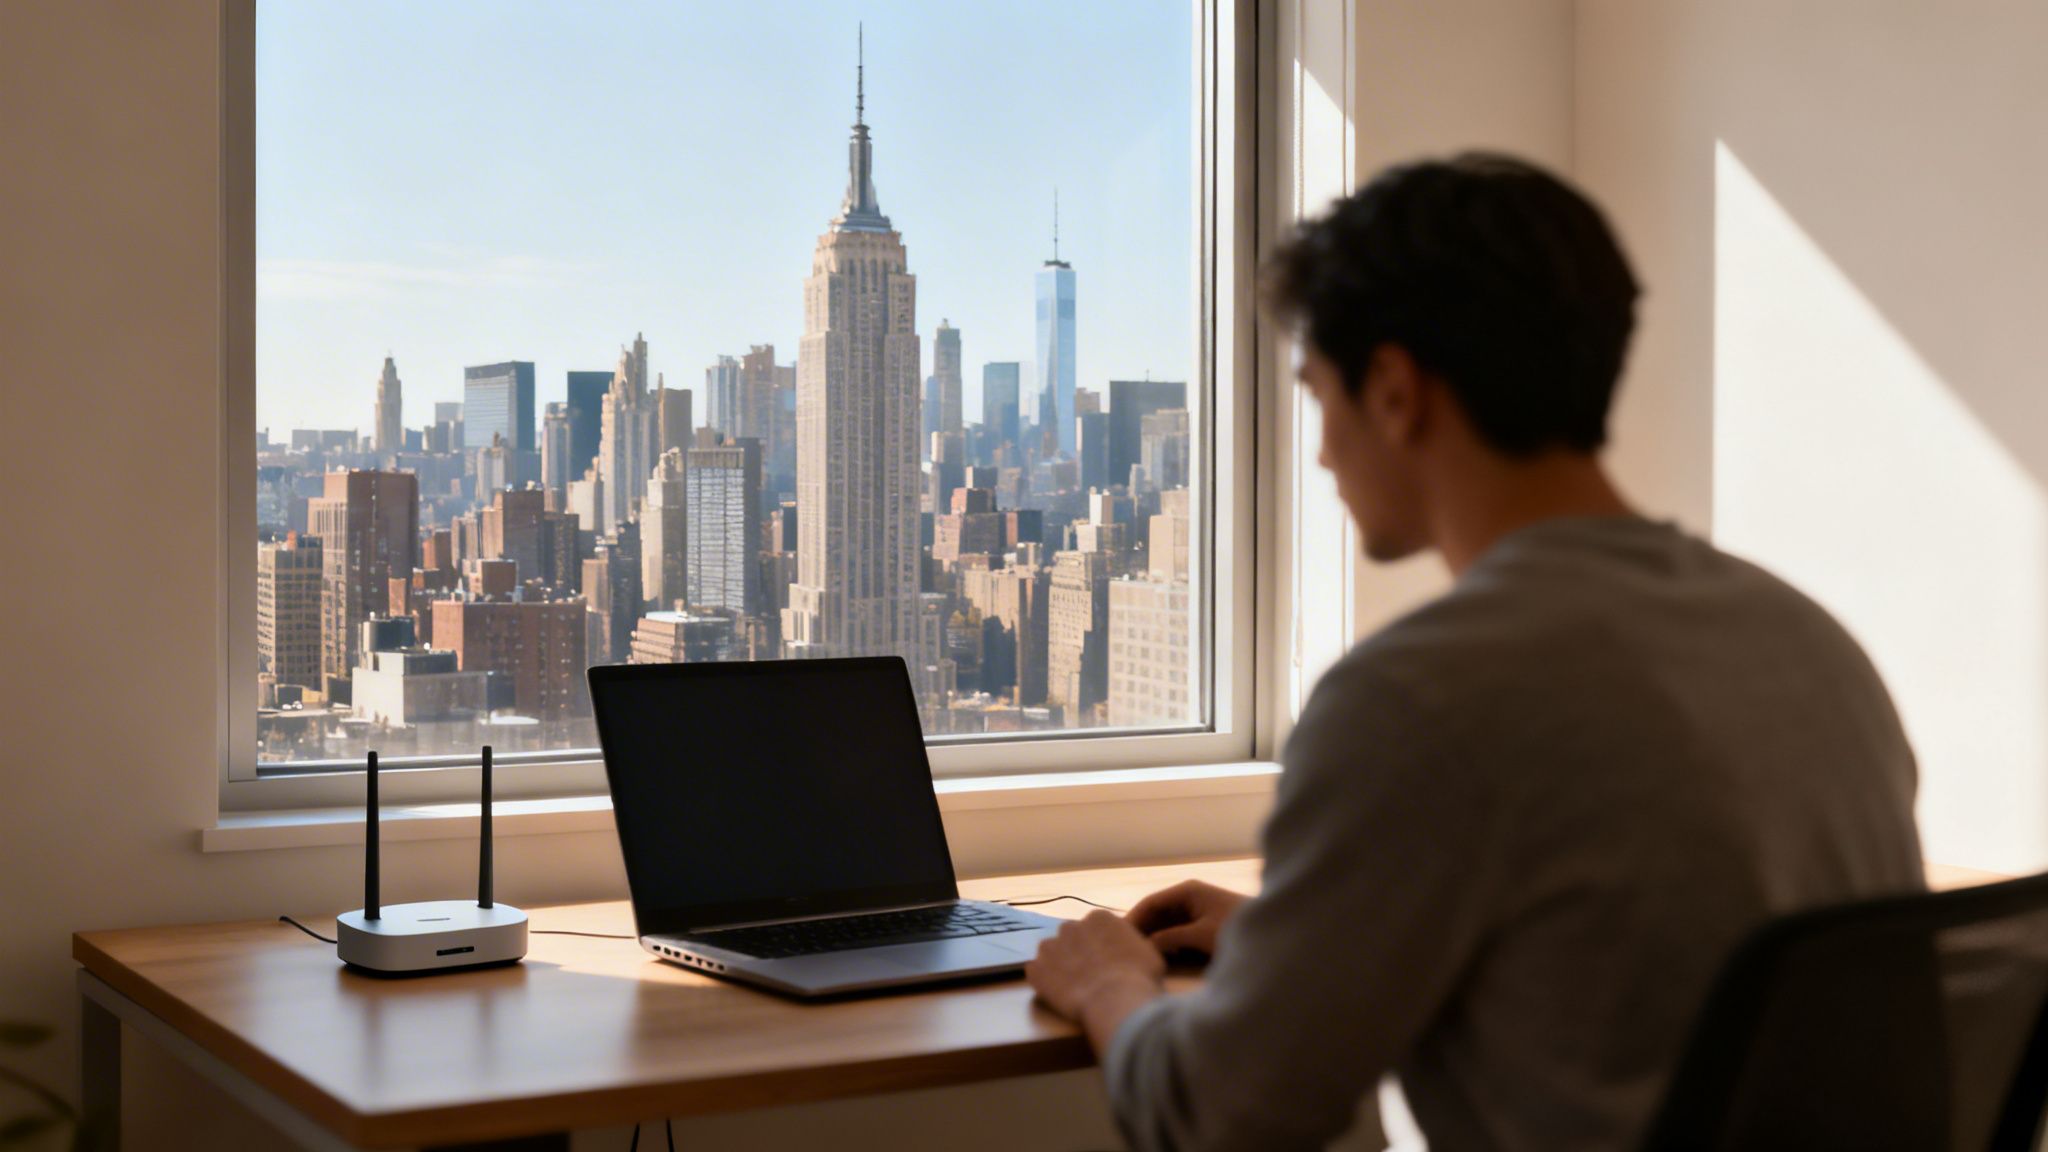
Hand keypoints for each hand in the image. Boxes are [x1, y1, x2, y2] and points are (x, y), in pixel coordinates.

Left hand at [1025, 910, 1165, 1051]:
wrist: (1115, 999)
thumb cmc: (1139, 975)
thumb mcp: (1147, 951)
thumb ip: (1130, 943)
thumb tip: (1125, 949)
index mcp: (1099, 917)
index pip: (1095, 927)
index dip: (1101, 945)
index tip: (1107, 961)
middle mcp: (1070, 926)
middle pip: (1071, 937)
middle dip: (1078, 952)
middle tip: (1090, 974)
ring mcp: (1049, 947)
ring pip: (1051, 953)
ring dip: (1059, 965)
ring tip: (1073, 986)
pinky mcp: (1036, 970)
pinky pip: (1037, 972)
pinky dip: (1045, 982)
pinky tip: (1059, 995)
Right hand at [1125, 879, 1249, 957]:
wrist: (1271, 933)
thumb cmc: (1236, 929)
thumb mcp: (1201, 935)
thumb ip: (1171, 938)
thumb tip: (1146, 946)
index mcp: (1187, 890)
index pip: (1150, 902)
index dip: (1133, 919)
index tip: (1119, 938)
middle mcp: (1189, 895)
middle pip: (1157, 912)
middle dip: (1143, 930)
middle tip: (1125, 950)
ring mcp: (1197, 908)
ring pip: (1166, 922)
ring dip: (1156, 937)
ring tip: (1141, 955)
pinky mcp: (1204, 921)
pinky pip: (1178, 929)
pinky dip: (1170, 941)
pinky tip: (1164, 955)